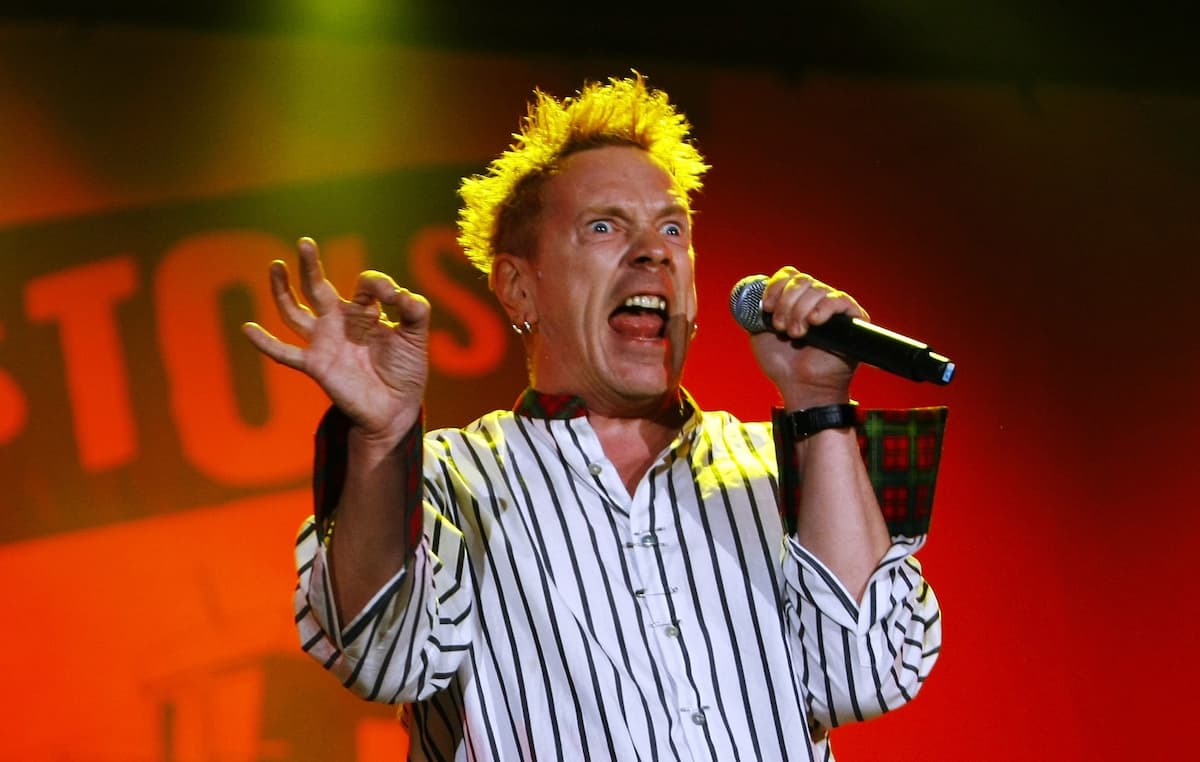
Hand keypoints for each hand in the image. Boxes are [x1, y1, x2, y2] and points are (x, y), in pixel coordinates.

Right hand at [242, 237, 429, 445]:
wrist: (396, 408)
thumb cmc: (406, 370)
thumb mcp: (416, 335)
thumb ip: (415, 309)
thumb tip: (397, 293)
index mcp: (365, 311)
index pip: (365, 285)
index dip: (379, 284)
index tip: (393, 297)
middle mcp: (340, 322)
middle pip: (317, 287)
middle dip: (310, 265)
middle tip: (305, 242)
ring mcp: (324, 342)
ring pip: (294, 312)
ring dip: (282, 290)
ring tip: (276, 265)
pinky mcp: (315, 365)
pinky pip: (284, 353)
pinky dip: (265, 343)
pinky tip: (247, 328)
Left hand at [749, 266, 867, 407]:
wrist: (800, 387)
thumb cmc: (782, 365)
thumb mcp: (759, 333)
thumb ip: (755, 312)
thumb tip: (752, 294)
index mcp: (795, 300)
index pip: (789, 276)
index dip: (776, 287)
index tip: (767, 307)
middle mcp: (815, 300)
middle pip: (801, 280)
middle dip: (786, 303)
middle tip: (781, 328)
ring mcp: (833, 309)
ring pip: (817, 289)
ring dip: (800, 311)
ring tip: (796, 334)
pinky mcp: (852, 319)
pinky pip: (839, 300)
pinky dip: (824, 308)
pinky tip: (814, 322)